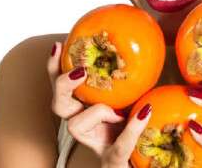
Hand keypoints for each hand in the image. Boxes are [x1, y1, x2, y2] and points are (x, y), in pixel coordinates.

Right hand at [47, 41, 151, 166]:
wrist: (145, 161)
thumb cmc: (138, 126)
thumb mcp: (134, 98)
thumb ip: (133, 80)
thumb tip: (143, 46)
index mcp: (86, 109)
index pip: (63, 88)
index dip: (55, 68)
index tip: (58, 45)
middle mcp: (84, 127)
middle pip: (58, 105)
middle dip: (63, 85)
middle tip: (81, 71)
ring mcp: (96, 145)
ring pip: (75, 125)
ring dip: (97, 110)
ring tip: (119, 110)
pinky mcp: (112, 161)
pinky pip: (119, 146)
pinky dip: (132, 128)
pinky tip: (145, 111)